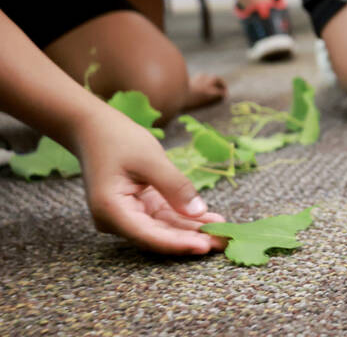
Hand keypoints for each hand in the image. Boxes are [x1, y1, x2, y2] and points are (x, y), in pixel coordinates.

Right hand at [72, 107, 224, 254]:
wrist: (93, 128)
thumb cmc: (118, 139)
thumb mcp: (151, 159)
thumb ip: (174, 187)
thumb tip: (198, 212)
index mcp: (111, 210)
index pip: (149, 236)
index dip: (179, 243)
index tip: (206, 247)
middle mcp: (115, 219)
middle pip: (157, 236)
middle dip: (191, 239)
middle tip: (224, 242)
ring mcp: (125, 215)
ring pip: (162, 228)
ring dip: (191, 230)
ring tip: (222, 232)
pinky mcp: (135, 207)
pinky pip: (161, 217)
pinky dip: (183, 218)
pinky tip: (207, 220)